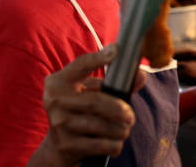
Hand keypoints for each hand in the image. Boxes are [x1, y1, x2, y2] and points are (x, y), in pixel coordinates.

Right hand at [35, 44, 145, 165]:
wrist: (59, 143)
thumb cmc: (81, 110)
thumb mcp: (91, 91)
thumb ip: (114, 82)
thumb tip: (140, 75)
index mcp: (59, 81)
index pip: (80, 65)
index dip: (98, 58)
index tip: (115, 51)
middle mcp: (55, 100)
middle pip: (95, 102)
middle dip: (119, 110)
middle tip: (131, 116)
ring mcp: (59, 123)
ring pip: (100, 125)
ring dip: (120, 129)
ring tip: (125, 129)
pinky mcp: (66, 144)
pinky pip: (100, 144)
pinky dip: (114, 144)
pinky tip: (116, 142)